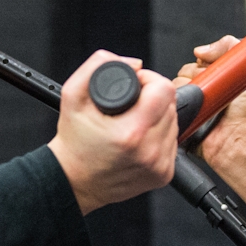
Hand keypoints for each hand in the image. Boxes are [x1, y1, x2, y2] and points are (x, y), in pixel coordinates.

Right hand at [49, 50, 177, 213]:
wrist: (74, 181)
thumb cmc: (74, 143)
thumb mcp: (72, 96)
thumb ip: (98, 66)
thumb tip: (134, 63)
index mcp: (131, 133)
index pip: (163, 89)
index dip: (149, 79)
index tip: (135, 84)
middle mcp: (150, 151)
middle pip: (170, 104)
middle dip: (153, 97)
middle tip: (131, 105)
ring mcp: (160, 165)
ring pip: (174, 122)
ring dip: (158, 115)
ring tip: (133, 122)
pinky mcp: (164, 174)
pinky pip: (172, 141)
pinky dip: (159, 134)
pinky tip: (140, 138)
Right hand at [174, 35, 245, 174]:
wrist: (240, 138)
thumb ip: (231, 45)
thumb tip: (200, 50)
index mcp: (219, 79)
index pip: (198, 60)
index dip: (203, 64)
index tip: (213, 70)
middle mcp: (205, 91)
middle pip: (184, 71)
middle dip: (197, 76)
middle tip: (214, 90)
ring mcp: (193, 105)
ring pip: (175, 86)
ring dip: (190, 91)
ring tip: (207, 104)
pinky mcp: (183, 118)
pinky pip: (169, 104)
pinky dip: (179, 105)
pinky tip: (196, 111)